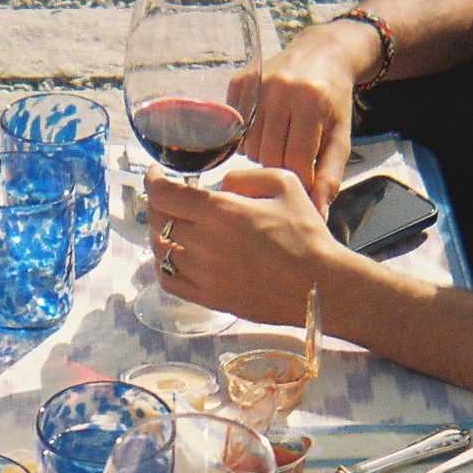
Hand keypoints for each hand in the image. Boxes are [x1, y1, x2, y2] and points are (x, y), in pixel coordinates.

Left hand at [146, 166, 344, 326]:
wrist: (319, 285)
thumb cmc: (306, 234)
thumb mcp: (284, 183)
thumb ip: (244, 176)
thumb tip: (220, 185)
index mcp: (219, 212)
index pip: (164, 194)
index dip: (153, 180)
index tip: (156, 174)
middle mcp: (204, 243)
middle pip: (158, 220)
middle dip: (159, 204)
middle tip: (169, 199)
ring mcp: (203, 274)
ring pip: (161, 250)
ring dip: (161, 234)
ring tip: (174, 226)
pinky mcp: (208, 297)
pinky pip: (169, 281)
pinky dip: (164, 265)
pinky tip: (175, 256)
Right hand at [239, 21, 366, 207]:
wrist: (322, 53)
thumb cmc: (333, 101)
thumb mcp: (340, 138)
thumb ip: (330, 177)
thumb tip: (318, 215)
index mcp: (310, 103)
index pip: (294, 161)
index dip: (299, 178)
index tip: (304, 179)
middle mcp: (281, 90)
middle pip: (268, 156)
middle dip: (279, 167)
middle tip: (290, 161)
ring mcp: (257, 85)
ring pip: (248, 147)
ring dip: (261, 154)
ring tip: (278, 144)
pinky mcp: (240, 82)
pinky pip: (235, 129)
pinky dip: (247, 138)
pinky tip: (263, 131)